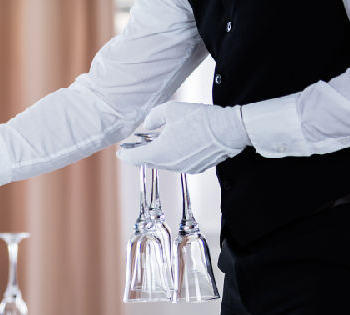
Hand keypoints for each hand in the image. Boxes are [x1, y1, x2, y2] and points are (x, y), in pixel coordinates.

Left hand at [117, 101, 249, 172]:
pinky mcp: (197, 168)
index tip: (120, 152)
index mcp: (158, 153)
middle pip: (148, 161)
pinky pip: (178, 163)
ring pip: (164, 162)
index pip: (134, 158)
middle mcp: (169, 165)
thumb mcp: (171, 110)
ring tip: (154, 143)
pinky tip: (175, 144)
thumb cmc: (200, 118)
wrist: (230, 130)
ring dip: (157, 154)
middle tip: (133, 147)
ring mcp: (183, 168)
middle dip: (139, 154)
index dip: (125, 155)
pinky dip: (172, 155)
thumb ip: (153, 118)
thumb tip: (148, 125)